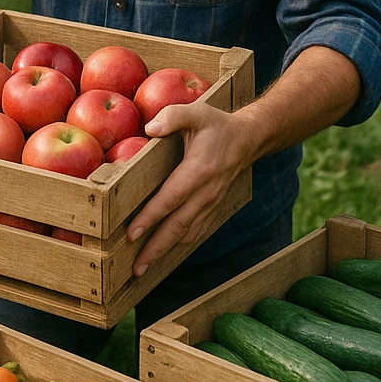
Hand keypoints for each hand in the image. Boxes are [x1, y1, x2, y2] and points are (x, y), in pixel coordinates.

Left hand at [126, 102, 256, 276]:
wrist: (249, 139)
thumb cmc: (217, 124)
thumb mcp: (197, 112)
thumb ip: (173, 116)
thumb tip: (149, 128)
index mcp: (199, 171)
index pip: (171, 199)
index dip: (151, 217)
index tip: (131, 234)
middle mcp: (206, 193)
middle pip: (178, 226)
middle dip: (155, 248)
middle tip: (134, 268)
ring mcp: (210, 203)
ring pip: (186, 234)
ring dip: (164, 252)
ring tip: (142, 269)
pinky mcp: (211, 208)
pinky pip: (194, 231)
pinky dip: (177, 246)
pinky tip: (162, 255)